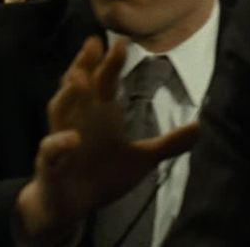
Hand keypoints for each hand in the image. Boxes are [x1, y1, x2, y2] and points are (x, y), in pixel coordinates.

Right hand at [14, 37, 198, 243]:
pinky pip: (50, 150)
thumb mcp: (141, 159)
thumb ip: (168, 143)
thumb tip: (199, 127)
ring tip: (80, 78)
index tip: (124, 43)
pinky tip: (73, 138)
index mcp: (99, 112)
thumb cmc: (103, 174)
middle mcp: (78, 119)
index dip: (112, 62)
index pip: (105, 80)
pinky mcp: (50, 164)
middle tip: (95, 43)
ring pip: (59, 109)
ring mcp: (62, 138)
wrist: (72, 207)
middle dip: (85, 64)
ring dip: (67, 93)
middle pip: (78, 84)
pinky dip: (59, 143)